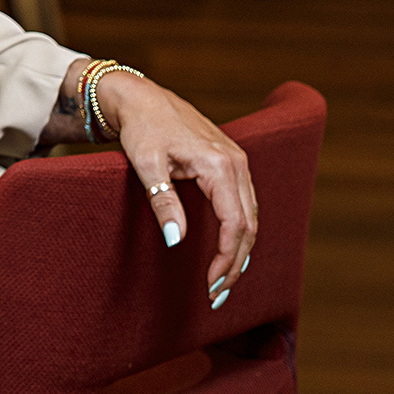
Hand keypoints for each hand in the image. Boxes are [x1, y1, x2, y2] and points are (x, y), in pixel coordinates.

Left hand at [96, 72, 259, 306]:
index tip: (211, 285)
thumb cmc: (141, 129)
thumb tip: (176, 241)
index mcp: (220, 166)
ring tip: (222, 280)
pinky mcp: (231, 164)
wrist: (143, 99)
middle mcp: (237, 164)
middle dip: (236, 263)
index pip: (235, 224)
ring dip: (240, 250)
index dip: (226, 259)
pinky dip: (240, 231)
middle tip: (216, 294)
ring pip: (251, 216)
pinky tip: (229, 250)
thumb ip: (163, 202)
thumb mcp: (146, 165)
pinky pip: (245, 204)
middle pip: (249, 225)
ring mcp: (238, 162)